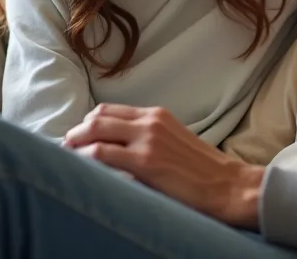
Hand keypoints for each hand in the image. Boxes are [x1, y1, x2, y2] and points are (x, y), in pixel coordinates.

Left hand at [63, 104, 263, 228]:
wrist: (229, 185)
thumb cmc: (204, 170)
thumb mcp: (175, 141)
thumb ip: (150, 137)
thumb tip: (119, 147)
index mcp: (157, 114)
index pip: (110, 110)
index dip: (88, 123)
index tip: (79, 137)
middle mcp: (150, 121)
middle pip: (98, 117)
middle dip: (77, 132)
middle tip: (67, 147)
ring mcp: (147, 140)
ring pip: (95, 131)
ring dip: (75, 144)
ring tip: (67, 158)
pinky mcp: (145, 161)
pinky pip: (102, 154)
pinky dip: (84, 159)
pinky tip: (80, 169)